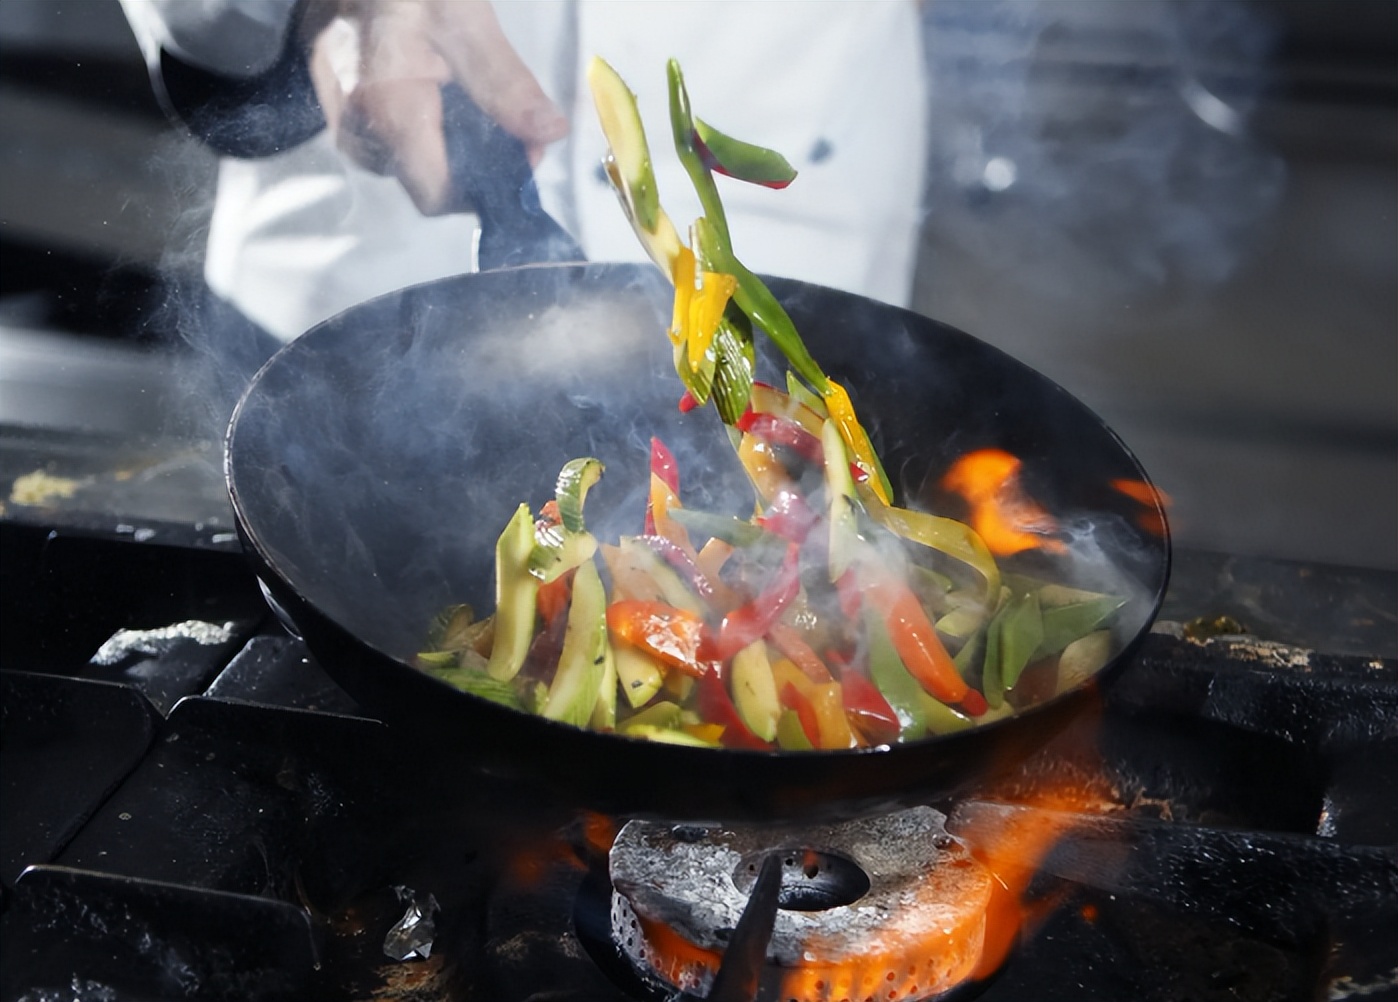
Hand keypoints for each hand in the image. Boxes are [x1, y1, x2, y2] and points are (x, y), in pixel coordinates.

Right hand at [301, 0, 568, 214]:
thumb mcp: (462, 17)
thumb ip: (505, 82)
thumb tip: (550, 132)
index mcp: (386, 109)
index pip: (437, 195)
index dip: (486, 185)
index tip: (523, 152)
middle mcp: (355, 127)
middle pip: (427, 180)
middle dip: (476, 161)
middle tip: (514, 121)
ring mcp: (341, 118)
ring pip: (410, 161)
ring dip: (452, 143)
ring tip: (473, 97)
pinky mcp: (337, 105)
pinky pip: (389, 138)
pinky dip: (424, 126)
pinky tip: (439, 91)